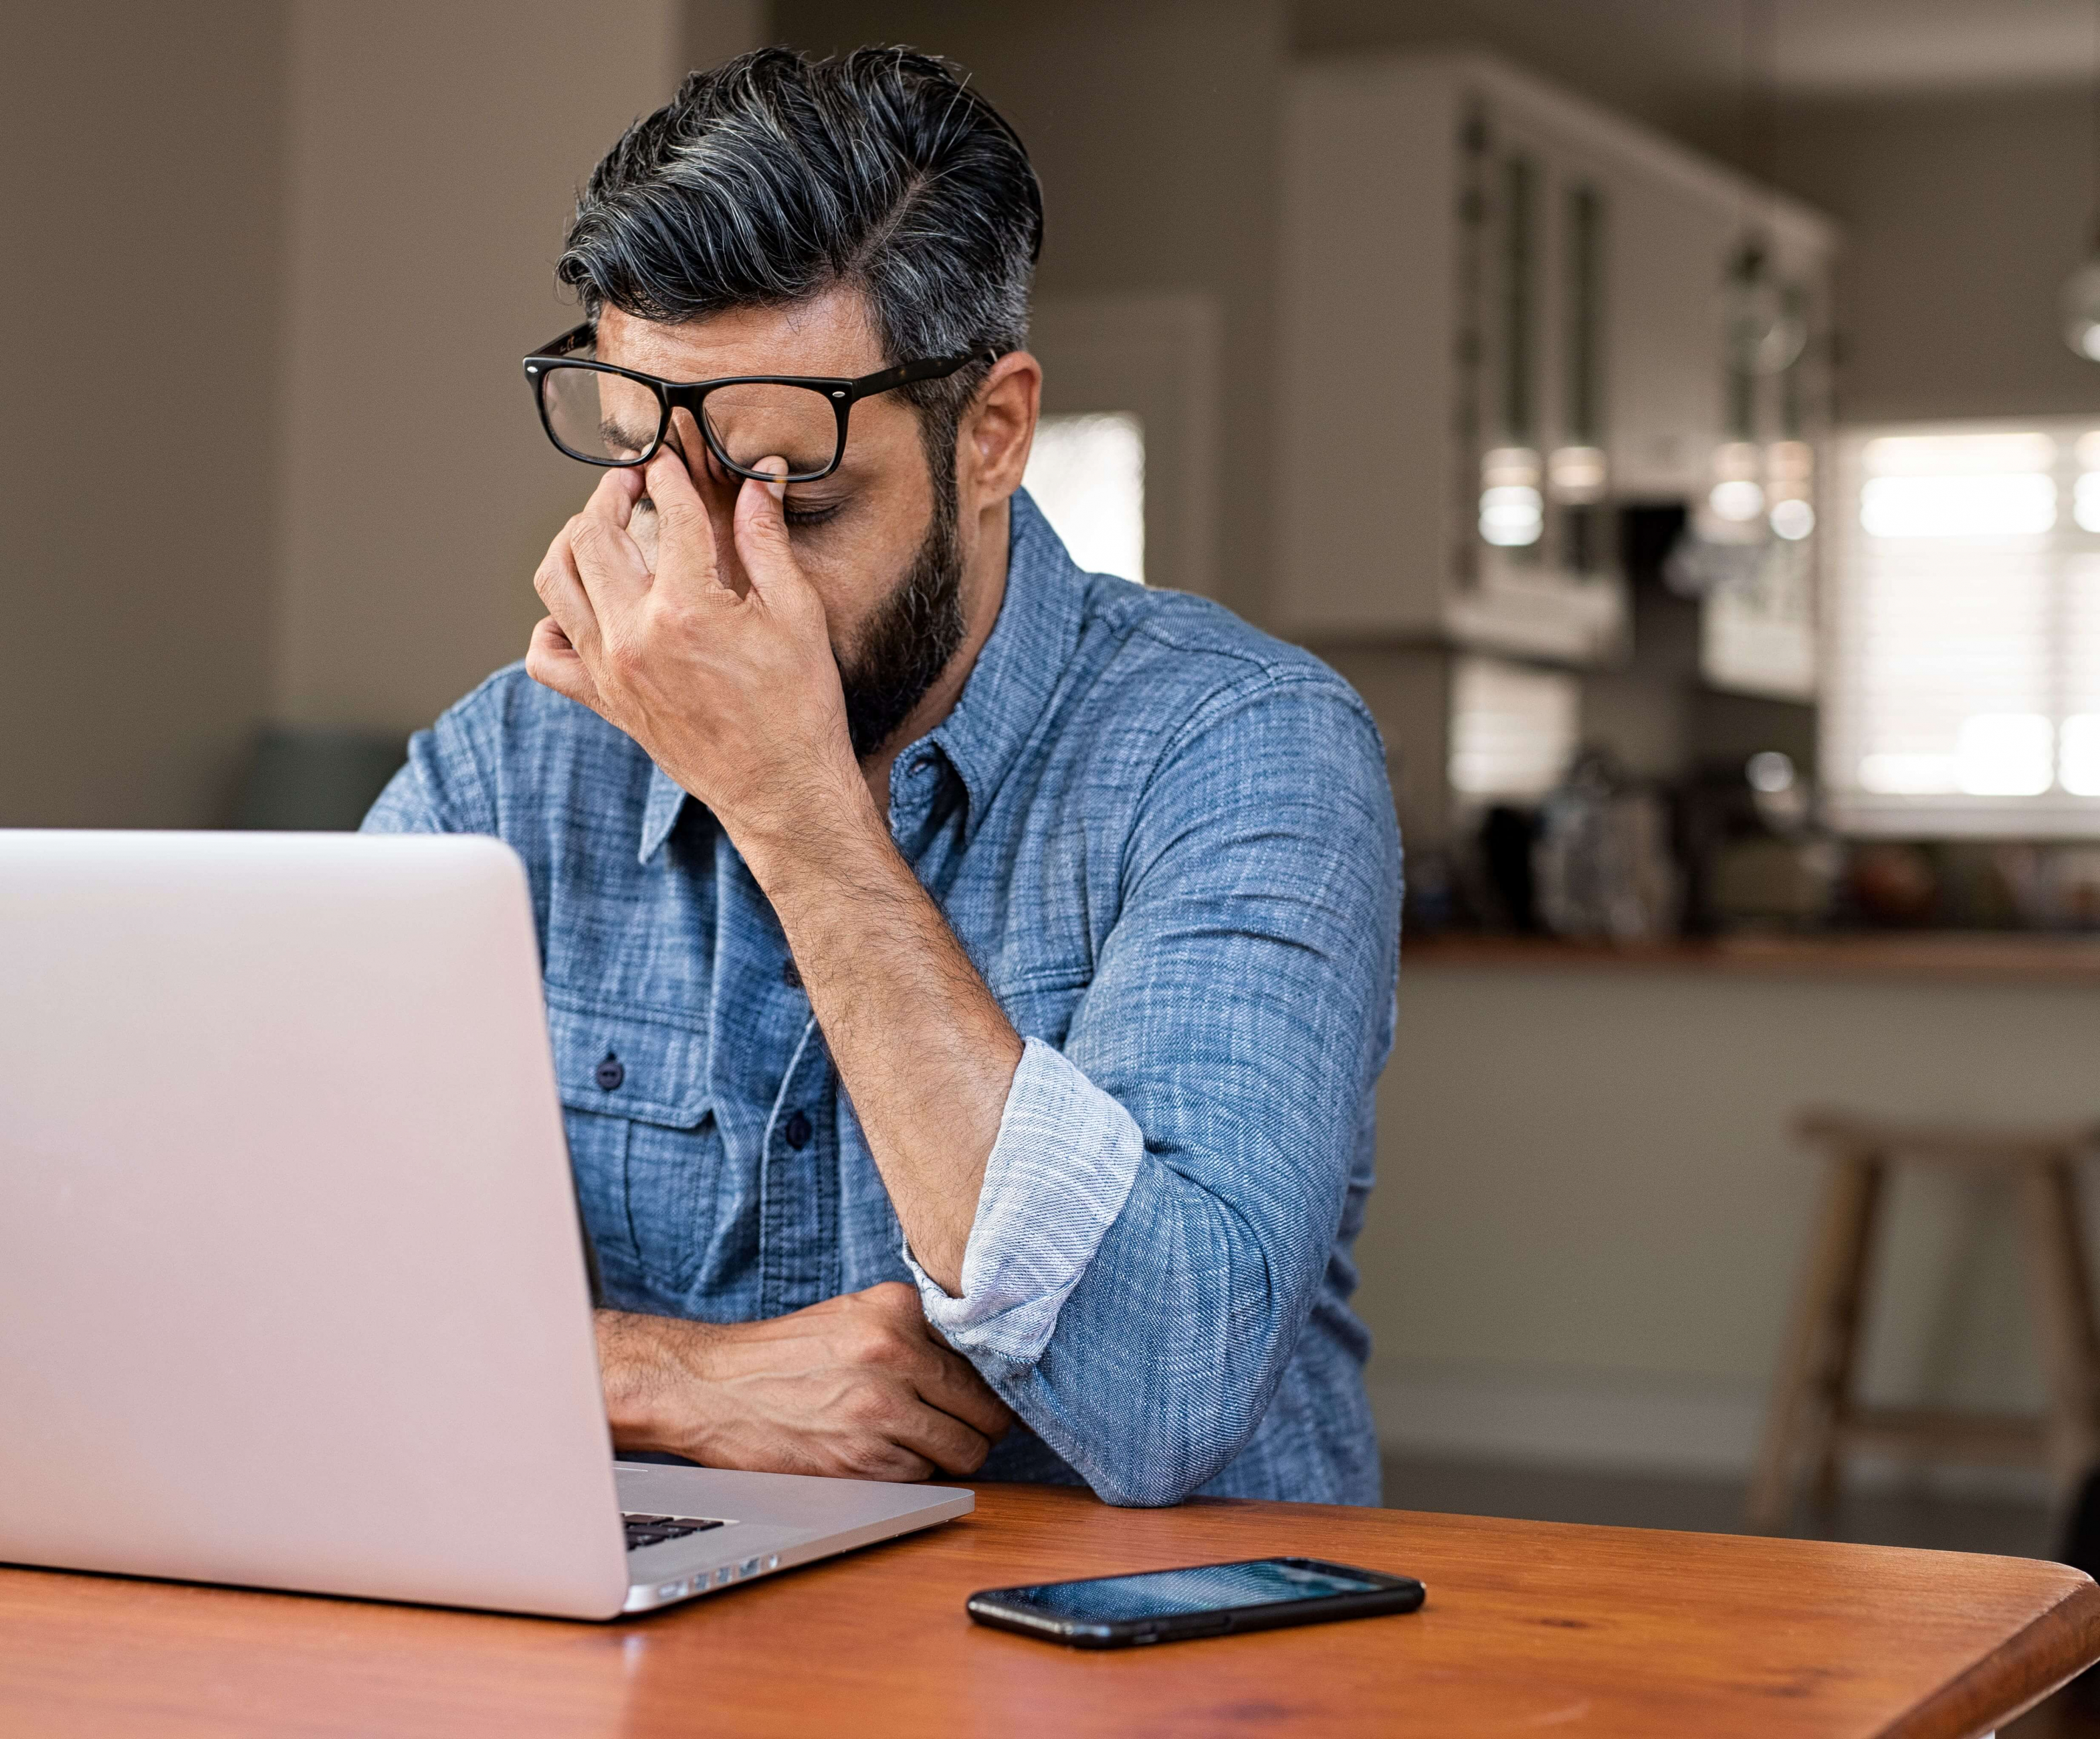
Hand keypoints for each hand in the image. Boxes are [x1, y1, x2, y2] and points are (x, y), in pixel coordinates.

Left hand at [525, 433, 866, 845]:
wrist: (782, 789)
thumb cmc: (798, 707)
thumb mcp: (797, 613)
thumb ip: (766, 540)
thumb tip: (761, 481)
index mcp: (686, 608)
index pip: (667, 511)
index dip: (669, 473)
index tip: (671, 458)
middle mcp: (634, 636)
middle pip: (592, 534)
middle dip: (610, 493)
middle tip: (633, 482)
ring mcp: (610, 670)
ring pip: (556, 581)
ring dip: (573, 541)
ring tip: (601, 527)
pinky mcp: (604, 701)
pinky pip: (546, 654)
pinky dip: (552, 622)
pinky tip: (584, 606)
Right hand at [596, 1283, 1013, 1480]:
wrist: (710, 1387)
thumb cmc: (785, 1354)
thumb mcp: (856, 1313)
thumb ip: (918, 1330)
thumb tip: (986, 1366)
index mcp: (897, 1310)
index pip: (985, 1360)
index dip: (988, 1387)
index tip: (983, 1399)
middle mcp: (894, 1355)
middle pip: (985, 1413)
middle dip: (978, 1428)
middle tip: (956, 1428)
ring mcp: (877, 1412)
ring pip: (961, 1454)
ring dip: (944, 1456)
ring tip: (907, 1440)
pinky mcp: (859, 1463)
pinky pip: (920, 1480)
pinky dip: (909, 1475)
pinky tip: (877, 1455)